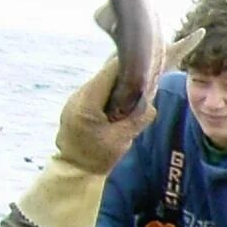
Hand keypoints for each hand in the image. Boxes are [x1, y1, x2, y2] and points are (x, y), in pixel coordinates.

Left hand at [52, 50, 162, 175]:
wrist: (74, 169)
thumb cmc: (97, 156)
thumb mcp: (122, 139)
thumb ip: (138, 118)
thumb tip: (150, 103)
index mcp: (88, 101)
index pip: (112, 70)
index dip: (132, 61)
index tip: (150, 57)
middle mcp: (80, 94)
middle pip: (108, 71)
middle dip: (130, 69)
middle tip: (151, 67)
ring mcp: (78, 98)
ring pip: (105, 80)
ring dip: (123, 80)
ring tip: (142, 85)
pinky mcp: (80, 104)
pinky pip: (101, 90)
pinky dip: (116, 90)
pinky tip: (127, 98)